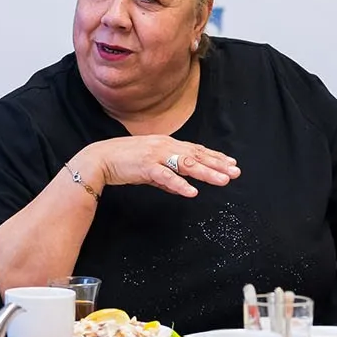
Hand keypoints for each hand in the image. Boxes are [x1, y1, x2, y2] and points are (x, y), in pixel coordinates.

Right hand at [79, 136, 239, 198]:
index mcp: (166, 144)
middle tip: (235, 172)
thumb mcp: (150, 166)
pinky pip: (166, 177)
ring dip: (206, 173)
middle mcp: (165, 146)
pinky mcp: (146, 167)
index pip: (196, 150)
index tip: (231, 163)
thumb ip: (167, 175)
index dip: (214, 156)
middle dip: (218, 164)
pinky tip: (192, 192)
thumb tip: (183, 186)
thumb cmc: (124, 161)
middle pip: (196, 156)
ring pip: (186, 164)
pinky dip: (180, 184)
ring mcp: (156, 155)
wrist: (100, 158)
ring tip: (223, 180)